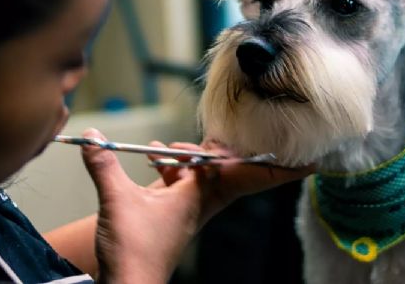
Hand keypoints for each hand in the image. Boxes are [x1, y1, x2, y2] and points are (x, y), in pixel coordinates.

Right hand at [80, 129, 313, 283]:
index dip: (279, 168)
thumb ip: (105, 165)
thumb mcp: (117, 201)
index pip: (246, 175)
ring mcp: (190, 208)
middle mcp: (202, 202)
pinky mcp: (173, 212)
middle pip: (234, 171)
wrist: (127, 283)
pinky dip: (172, 168)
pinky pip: (184, 182)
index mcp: (200, 197)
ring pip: (206, 174)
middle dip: (237, 151)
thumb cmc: (133, 250)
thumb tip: (93, 136)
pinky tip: (152, 161)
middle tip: (242, 135)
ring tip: (165, 150)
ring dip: (192, 157)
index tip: (312, 161)